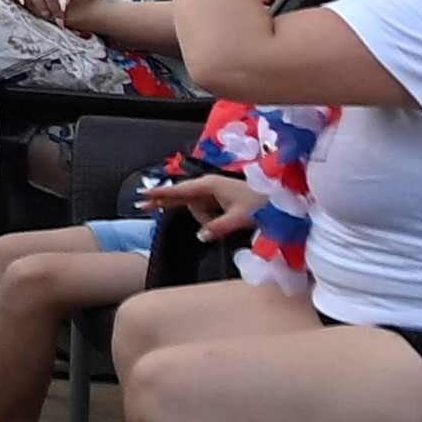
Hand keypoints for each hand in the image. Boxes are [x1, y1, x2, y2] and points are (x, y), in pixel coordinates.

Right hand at [142, 170, 261, 241]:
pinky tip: (212, 226)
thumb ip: (218, 227)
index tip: (141, 194)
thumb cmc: (261, 204)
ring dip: (204, 219)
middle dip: (166, 202)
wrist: (280, 199)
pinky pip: (203, 208)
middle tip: (141, 206)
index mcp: (210, 185)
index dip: (159, 193)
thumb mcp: (240, 218)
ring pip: (195, 207)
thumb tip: (200, 236)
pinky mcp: (219, 198)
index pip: (178, 190)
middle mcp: (209, 185)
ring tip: (227, 225)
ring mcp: (214, 191)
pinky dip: (204, 217)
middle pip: (181, 197)